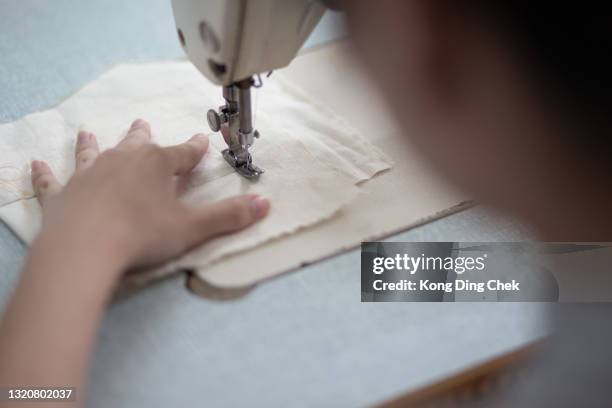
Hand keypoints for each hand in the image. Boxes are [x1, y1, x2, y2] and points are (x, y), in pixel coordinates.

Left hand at [30, 119, 269, 279]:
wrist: (85, 249)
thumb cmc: (142, 235)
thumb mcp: (193, 228)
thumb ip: (229, 216)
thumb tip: (265, 204)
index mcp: (157, 166)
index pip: (183, 153)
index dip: (194, 148)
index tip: (201, 140)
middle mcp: (123, 161)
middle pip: (137, 144)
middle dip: (143, 135)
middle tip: (143, 123)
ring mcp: (89, 175)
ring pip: (93, 153)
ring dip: (93, 144)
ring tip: (89, 132)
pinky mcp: (61, 195)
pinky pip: (52, 181)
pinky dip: (44, 174)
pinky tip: (36, 165)